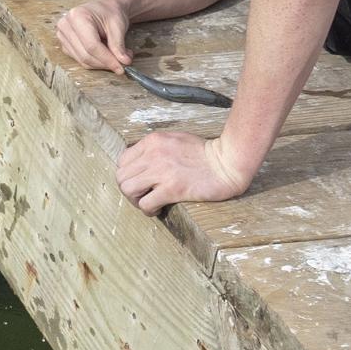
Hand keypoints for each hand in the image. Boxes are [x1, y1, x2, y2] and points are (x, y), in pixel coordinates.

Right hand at [56, 0, 132, 72]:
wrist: (105, 8)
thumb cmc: (110, 13)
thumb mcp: (118, 26)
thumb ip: (118, 45)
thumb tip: (123, 62)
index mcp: (78, 16)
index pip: (91, 45)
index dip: (107, 59)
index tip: (121, 67)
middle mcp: (65, 25)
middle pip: (85, 55)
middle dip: (105, 63)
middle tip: (122, 63)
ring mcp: (62, 35)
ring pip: (82, 60)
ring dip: (101, 63)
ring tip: (116, 55)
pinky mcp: (64, 44)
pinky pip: (80, 60)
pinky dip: (95, 61)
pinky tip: (105, 53)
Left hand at [116, 132, 253, 213]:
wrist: (228, 162)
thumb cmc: (205, 152)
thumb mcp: (175, 140)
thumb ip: (156, 148)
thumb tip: (142, 162)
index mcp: (152, 142)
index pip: (122, 160)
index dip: (128, 175)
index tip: (139, 182)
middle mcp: (152, 155)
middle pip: (121, 176)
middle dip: (129, 189)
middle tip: (142, 196)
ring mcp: (161, 172)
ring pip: (128, 190)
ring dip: (135, 200)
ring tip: (148, 203)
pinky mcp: (172, 189)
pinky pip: (146, 203)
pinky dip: (148, 209)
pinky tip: (158, 209)